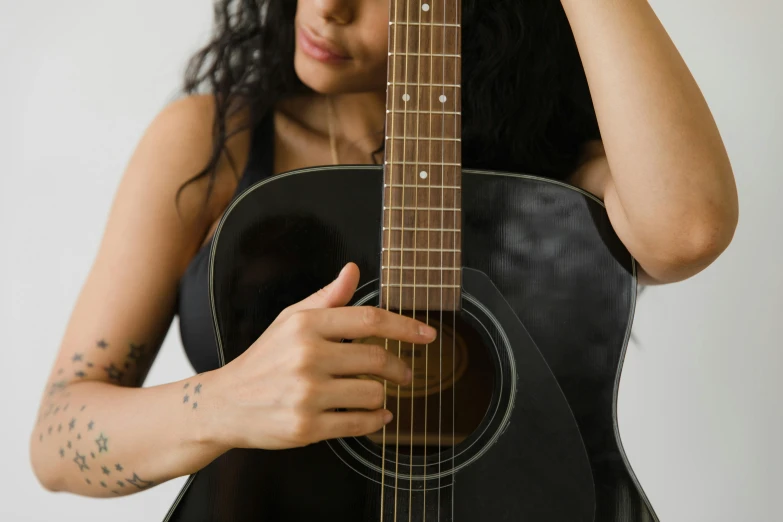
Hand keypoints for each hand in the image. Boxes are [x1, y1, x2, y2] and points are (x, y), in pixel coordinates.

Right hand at [210, 262, 437, 449]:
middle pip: (377, 359)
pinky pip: (359, 424)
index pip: (369, 319)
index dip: (405, 326)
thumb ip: (326, 298)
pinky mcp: (307, 427)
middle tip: (405, 373)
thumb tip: (353, 270)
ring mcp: (307, 394)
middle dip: (400, 368)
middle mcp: (307, 357)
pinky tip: (378, 416)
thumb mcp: (289, 321)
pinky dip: (376, 420)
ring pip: (373, 393)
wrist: (225, 404)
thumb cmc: (263, 360)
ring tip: (377, 394)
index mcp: (306, 326)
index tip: (428, 334)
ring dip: (383, 395)